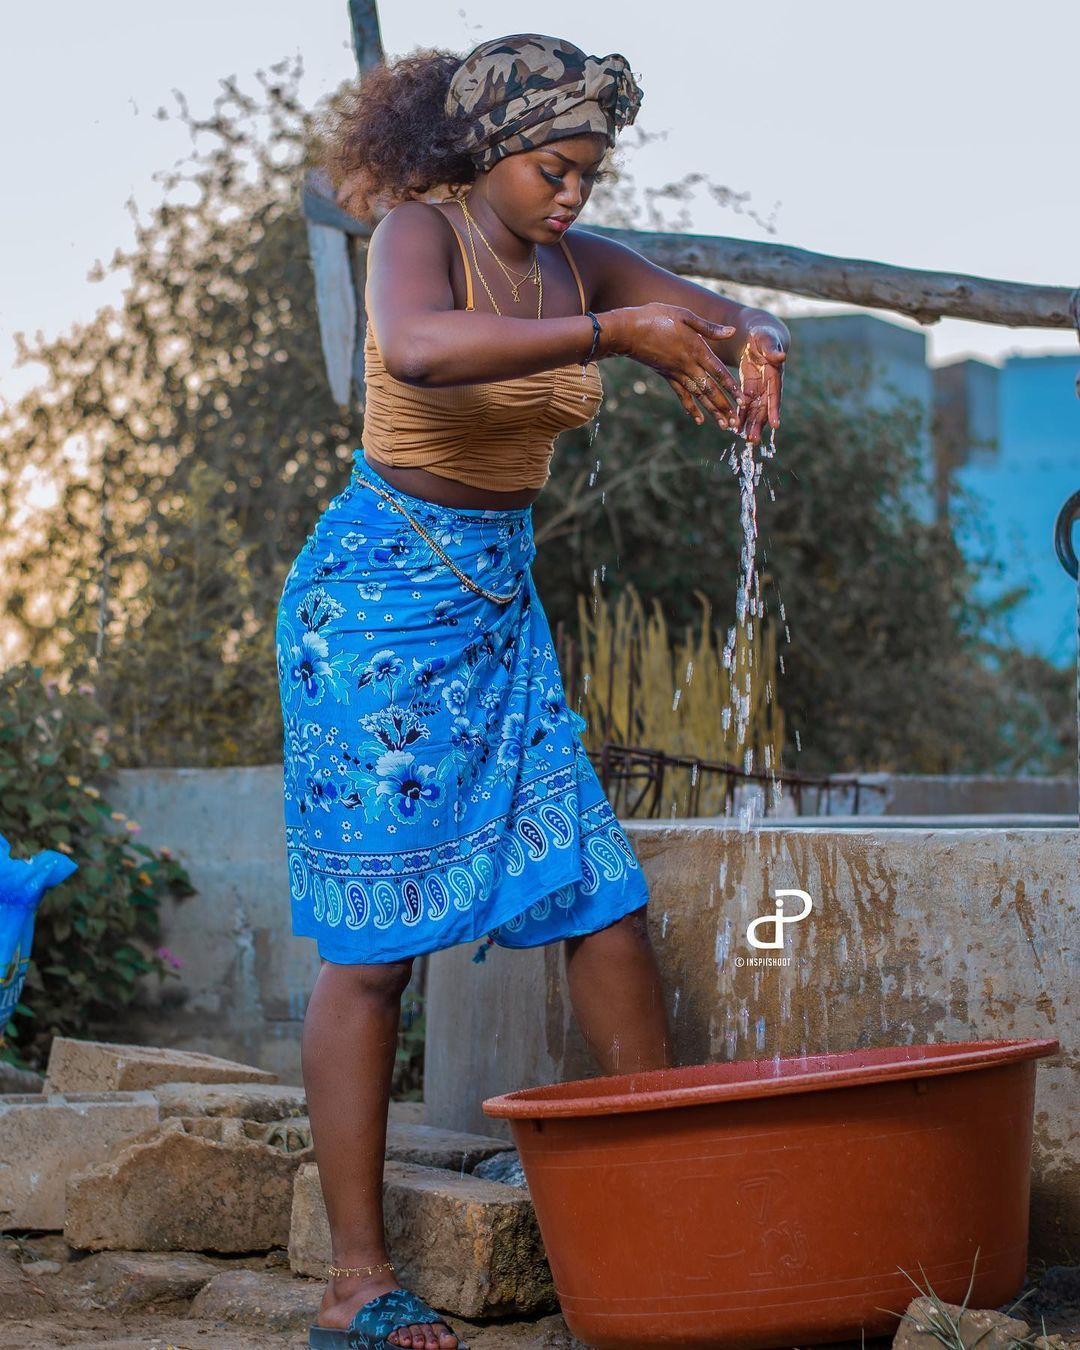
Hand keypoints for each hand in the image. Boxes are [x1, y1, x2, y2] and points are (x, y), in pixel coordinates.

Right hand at [601, 303, 741, 428]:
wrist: (628, 331)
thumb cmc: (656, 317)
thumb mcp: (684, 315)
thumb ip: (709, 328)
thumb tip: (732, 332)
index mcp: (696, 349)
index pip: (719, 372)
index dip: (732, 387)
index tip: (743, 400)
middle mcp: (688, 365)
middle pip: (710, 389)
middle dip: (725, 406)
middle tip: (736, 423)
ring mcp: (677, 373)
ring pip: (698, 396)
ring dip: (712, 411)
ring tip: (724, 425)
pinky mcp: (667, 376)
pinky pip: (681, 395)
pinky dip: (691, 408)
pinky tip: (699, 420)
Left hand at [736, 326, 786, 444]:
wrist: (758, 337)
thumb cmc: (764, 335)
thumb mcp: (766, 339)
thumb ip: (771, 349)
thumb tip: (781, 357)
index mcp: (774, 374)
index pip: (775, 394)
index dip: (774, 409)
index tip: (775, 425)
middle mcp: (768, 385)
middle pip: (765, 407)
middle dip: (760, 424)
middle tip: (753, 440)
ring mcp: (759, 389)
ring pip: (755, 410)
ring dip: (751, 424)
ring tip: (747, 440)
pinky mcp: (749, 389)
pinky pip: (746, 405)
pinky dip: (741, 416)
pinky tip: (736, 429)